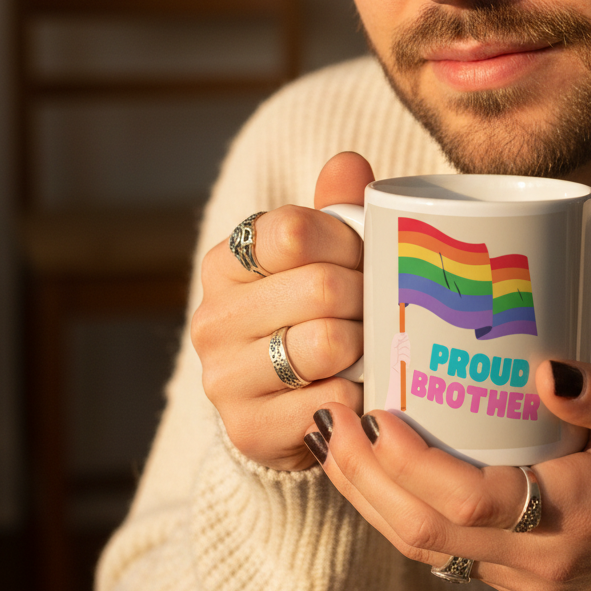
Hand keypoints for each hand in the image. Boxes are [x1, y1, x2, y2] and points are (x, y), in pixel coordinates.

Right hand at [190, 151, 373, 470]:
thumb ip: (337, 209)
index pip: (292, 230)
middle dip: (367, 298)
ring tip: (367, 348)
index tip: (362, 258)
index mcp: (227, 262)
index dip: (345, 242)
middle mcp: (212, 316)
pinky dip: (360, 395)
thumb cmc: (317, 316)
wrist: (292, 409)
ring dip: (365, 346)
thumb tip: (349, 162)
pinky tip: (357, 389)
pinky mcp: (248, 428)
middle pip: (321, 287)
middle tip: (378, 309)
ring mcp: (223, 376)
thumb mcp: (327, 256)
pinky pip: (331, 401)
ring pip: (326, 342)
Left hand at [306, 360, 590, 590]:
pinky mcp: (501, 573)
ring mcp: (517, 574)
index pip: (476, 502)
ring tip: (334, 436)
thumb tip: (550, 372)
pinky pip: (431, 548)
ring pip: (419, 547)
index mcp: (579, 516)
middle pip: (428, 532)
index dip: (416, 462)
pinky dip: (389, 506)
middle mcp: (540, 558)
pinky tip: (366, 464)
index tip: (380, 413)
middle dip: (367, 476)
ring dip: (366, 493)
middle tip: (335, 417)